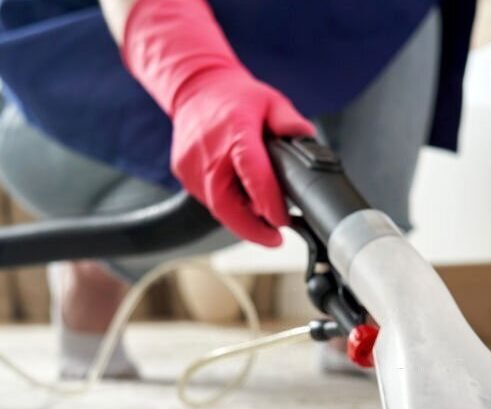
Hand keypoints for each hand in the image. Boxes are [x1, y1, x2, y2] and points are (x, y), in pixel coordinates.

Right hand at [170, 68, 314, 246]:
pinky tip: (241, 202)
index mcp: (235, 132)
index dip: (267, 202)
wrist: (195, 87)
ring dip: (240, 219)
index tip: (282, 221)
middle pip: (226, 205)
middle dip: (251, 229)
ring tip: (262, 220)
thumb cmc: (234, 96)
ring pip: (217, 207)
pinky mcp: (182, 173)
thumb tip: (308, 140)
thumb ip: (290, 123)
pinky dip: (226, 206)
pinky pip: (207, 199)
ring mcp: (191, 165)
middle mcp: (209, 152)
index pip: (252, 173)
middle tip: (275, 239)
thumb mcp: (271, 101)